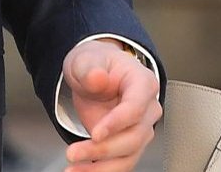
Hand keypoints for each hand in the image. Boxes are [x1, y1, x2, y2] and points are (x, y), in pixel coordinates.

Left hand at [60, 39, 161, 171]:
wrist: (95, 75)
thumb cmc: (96, 65)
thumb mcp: (86, 59)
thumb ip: (90, 68)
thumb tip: (98, 78)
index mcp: (143, 83)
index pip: (136, 107)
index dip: (117, 122)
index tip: (95, 133)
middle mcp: (147, 109)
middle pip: (134, 137)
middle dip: (103, 149)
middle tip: (73, 152)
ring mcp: (141, 129)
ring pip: (128, 156)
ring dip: (101, 168)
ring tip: (73, 169)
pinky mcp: (129, 145)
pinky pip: (120, 164)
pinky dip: (100, 171)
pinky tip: (80, 171)